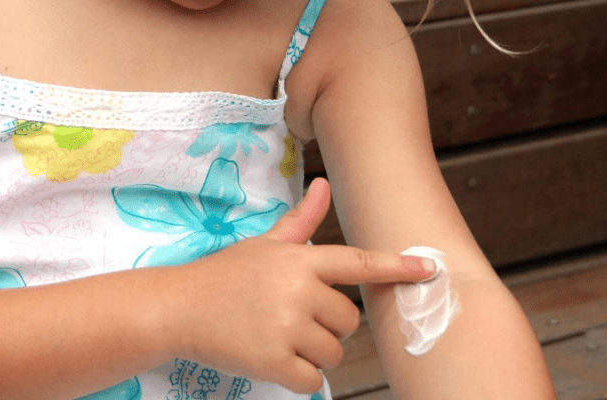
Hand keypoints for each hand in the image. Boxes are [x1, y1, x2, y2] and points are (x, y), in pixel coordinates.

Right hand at [168, 178, 434, 393]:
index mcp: (299, 260)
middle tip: (292, 319)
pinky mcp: (273, 361)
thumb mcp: (263, 244)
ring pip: (333, 352)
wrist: (177, 309)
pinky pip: (312, 379)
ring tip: (279, 336)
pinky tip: (275, 358)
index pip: (359, 263)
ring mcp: (285, 327)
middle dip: (329, 326)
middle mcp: (297, 291)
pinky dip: (299, 376)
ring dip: (314, 352)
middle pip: (349, 320)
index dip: (397, 267)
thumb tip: (323, 186)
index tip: (429, 269)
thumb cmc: (223, 276)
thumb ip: (300, 222)